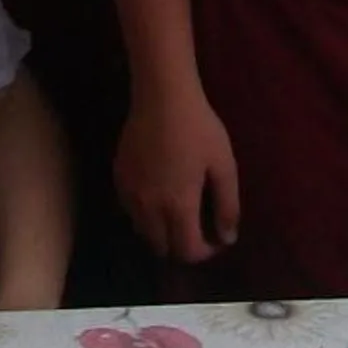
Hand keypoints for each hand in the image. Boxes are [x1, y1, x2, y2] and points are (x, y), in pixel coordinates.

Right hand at [115, 83, 240, 263]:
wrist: (162, 95)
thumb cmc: (198, 128)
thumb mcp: (224, 166)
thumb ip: (228, 206)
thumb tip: (227, 238)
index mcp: (178, 206)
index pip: (187, 250)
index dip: (205, 252)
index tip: (217, 238)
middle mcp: (149, 207)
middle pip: (161, 248)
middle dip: (181, 246)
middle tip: (198, 228)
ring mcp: (129, 193)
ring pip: (142, 231)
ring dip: (161, 231)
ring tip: (177, 212)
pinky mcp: (119, 177)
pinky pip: (130, 209)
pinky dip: (144, 213)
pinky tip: (157, 194)